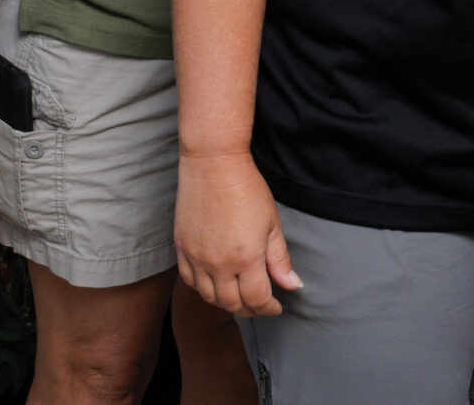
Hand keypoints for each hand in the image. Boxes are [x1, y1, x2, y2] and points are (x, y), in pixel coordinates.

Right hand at [176, 149, 302, 316]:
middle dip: (249, 309)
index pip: (257, 299)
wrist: (214, 164)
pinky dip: (204, 289)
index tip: (276, 306)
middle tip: (260, 305)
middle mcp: (218, 263)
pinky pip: (189, 281)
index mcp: (245, 257)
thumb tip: (292, 285)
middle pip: (232, 303)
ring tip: (240, 297)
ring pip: (209, 297)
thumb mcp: (272, 224)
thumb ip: (280, 259)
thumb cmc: (247, 189)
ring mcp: (196, 258)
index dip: (269, 308)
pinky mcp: (181, 249)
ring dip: (226, 303)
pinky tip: (216, 284)